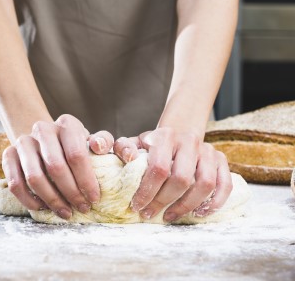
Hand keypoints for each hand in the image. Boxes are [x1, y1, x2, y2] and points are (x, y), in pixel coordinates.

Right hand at [2, 114, 113, 219]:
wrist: (46, 139)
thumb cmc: (75, 144)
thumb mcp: (92, 140)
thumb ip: (103, 142)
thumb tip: (99, 147)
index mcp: (67, 124)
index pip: (76, 154)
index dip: (86, 180)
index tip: (94, 198)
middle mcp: (43, 128)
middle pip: (55, 167)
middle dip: (71, 192)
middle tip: (81, 208)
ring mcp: (23, 141)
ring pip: (34, 177)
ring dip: (51, 199)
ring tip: (65, 211)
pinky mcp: (8, 154)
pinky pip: (14, 183)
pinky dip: (29, 200)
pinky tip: (43, 207)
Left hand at [113, 127, 232, 221]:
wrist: (178, 133)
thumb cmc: (154, 144)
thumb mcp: (136, 142)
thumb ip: (124, 147)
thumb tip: (128, 158)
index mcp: (166, 136)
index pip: (159, 168)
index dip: (148, 191)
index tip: (137, 205)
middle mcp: (189, 141)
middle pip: (181, 179)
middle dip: (163, 202)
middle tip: (149, 213)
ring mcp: (208, 150)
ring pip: (204, 184)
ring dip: (187, 205)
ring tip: (170, 216)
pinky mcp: (221, 159)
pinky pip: (224, 184)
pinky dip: (215, 202)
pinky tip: (199, 212)